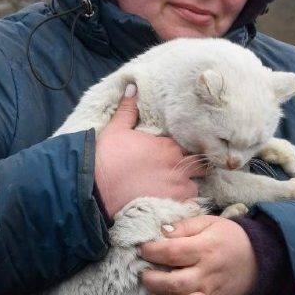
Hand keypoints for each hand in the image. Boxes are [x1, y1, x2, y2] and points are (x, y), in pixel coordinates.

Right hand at [94, 85, 203, 218]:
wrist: (96, 190)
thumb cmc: (105, 159)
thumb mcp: (116, 129)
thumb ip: (128, 109)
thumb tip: (133, 88)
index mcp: (167, 145)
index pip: (188, 143)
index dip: (183, 148)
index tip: (175, 152)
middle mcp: (178, 165)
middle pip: (198, 164)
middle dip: (192, 166)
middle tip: (179, 170)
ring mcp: (179, 187)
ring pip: (194, 185)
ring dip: (187, 185)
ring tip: (173, 188)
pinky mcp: (174, 206)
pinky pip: (188, 204)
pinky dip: (182, 203)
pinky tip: (171, 202)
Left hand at [139, 215, 256, 294]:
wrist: (257, 260)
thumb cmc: (229, 238)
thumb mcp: (209, 223)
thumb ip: (185, 225)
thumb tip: (162, 231)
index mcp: (205, 249)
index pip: (172, 253)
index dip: (152, 252)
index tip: (143, 249)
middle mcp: (206, 274)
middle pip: (174, 284)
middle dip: (152, 280)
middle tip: (144, 273)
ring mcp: (209, 293)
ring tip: (153, 290)